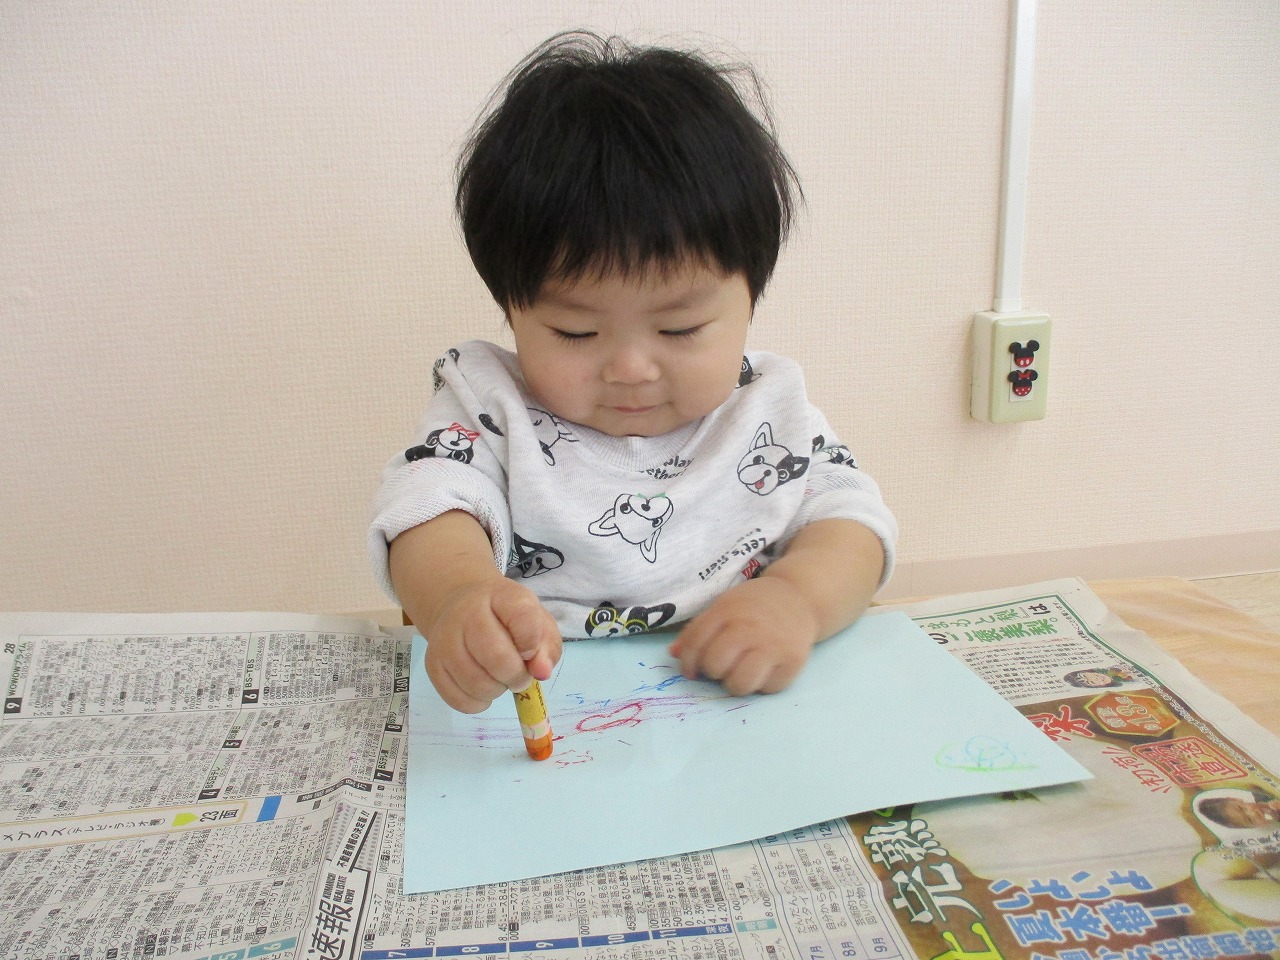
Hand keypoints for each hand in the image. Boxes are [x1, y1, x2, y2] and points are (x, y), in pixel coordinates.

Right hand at [422, 577, 561, 713]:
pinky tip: (483, 689)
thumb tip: (541, 673)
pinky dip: (477, 703)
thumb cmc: (508, 621)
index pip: (521, 617)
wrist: (462, 608)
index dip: (532, 642)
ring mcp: (445, 639)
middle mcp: (467, 613)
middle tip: (520, 676)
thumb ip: (547, 647)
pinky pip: (458, 699)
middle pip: (496, 656)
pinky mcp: (432, 664)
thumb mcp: (537, 624)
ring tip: (500, 679)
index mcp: (502, 596)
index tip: (530, 651)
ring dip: (496, 691)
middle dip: (516, 676)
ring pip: (476, 683)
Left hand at [669, 576, 819, 695]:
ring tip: (741, 671)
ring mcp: (773, 646)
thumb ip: (697, 629)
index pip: (696, 643)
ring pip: (740, 684)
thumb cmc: (754, 605)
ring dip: (735, 683)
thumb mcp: (723, 607)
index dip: (687, 663)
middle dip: (713, 671)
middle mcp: (750, 628)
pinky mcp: (793, 662)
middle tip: (723, 665)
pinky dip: (762, 685)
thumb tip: (673, 654)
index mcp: (728, 610)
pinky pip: (767, 689)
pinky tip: (764, 669)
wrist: (800, 597)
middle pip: (715, 666)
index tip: (691, 671)